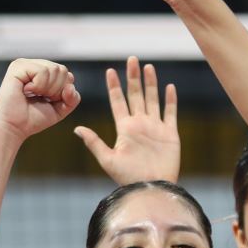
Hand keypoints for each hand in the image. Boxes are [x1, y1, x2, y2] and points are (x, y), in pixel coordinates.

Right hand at [0, 59, 80, 140]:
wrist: (14, 128)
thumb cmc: (33, 119)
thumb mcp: (60, 109)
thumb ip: (72, 98)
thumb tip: (70, 86)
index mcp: (43, 72)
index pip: (66, 74)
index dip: (62, 91)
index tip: (47, 101)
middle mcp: (34, 65)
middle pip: (62, 70)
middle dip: (56, 90)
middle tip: (39, 98)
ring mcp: (25, 64)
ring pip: (53, 69)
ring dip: (46, 89)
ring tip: (32, 95)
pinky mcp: (18, 66)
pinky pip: (42, 72)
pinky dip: (38, 86)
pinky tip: (26, 91)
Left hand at [75, 57, 179, 184]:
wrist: (151, 188)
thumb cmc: (128, 178)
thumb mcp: (107, 159)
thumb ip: (94, 142)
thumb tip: (76, 128)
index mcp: (124, 128)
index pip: (118, 102)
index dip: (114, 86)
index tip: (110, 71)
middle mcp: (139, 124)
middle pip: (135, 95)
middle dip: (133, 77)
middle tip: (132, 59)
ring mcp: (155, 128)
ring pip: (152, 99)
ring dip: (150, 83)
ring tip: (148, 67)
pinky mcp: (170, 134)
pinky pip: (170, 113)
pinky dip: (170, 100)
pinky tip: (170, 87)